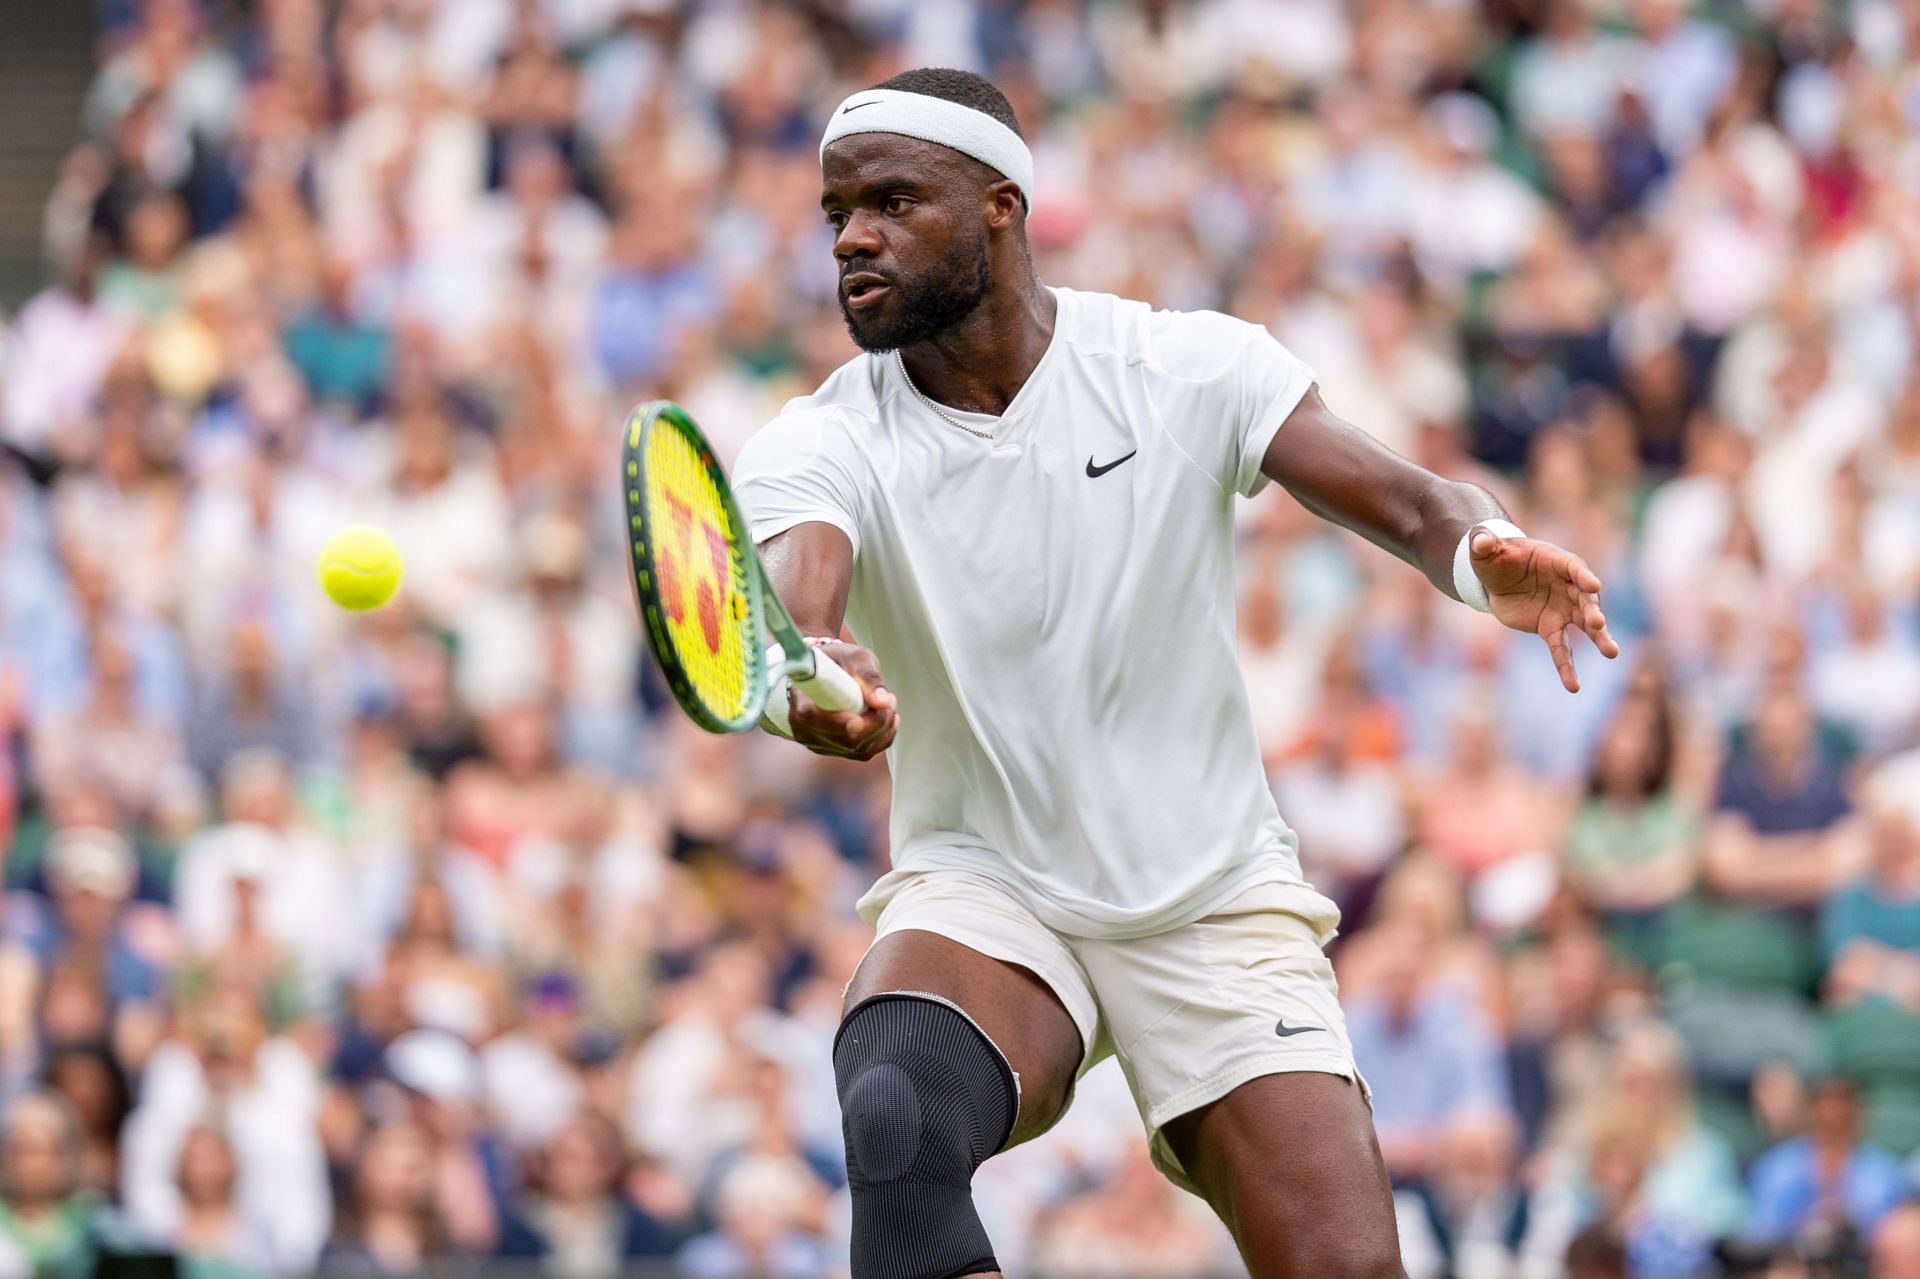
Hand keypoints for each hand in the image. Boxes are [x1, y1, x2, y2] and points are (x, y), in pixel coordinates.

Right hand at [790, 640, 898, 759]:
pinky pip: (865, 752)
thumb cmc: (838, 662)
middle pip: (843, 739)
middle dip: (874, 722)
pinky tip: (887, 719)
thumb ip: (869, 677)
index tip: (862, 714)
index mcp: (799, 700)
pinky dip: (882, 737)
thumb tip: (882, 701)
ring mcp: (820, 743)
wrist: (831, 673)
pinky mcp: (836, 750)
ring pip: (858, 748)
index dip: (838, 721)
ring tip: (888, 703)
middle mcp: (804, 729)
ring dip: (882, 727)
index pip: (811, 718)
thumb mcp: (855, 658)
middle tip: (888, 699)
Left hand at [1470, 528, 1620, 692]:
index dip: (1583, 576)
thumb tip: (1479, 540)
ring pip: (1584, 626)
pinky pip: (1560, 650)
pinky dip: (1566, 667)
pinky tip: (1574, 686)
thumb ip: (1484, 544)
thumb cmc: (1496, 557)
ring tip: (1612, 652)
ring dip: (1598, 638)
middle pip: (1585, 599)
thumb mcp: (1486, 549)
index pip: (1574, 568)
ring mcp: (1563, 609)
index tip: (1593, 586)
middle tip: (1598, 622)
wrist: (1495, 578)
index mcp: (1556, 561)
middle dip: (1592, 610)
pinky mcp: (1550, 628)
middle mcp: (1567, 586)